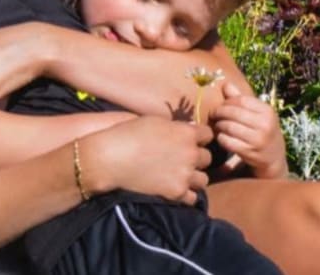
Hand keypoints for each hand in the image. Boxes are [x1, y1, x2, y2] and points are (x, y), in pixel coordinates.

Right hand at [81, 116, 212, 205]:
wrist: (111, 159)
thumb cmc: (129, 134)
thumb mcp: (155, 121)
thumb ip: (176, 127)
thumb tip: (189, 129)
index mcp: (187, 133)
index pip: (208, 135)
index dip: (199, 137)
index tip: (190, 140)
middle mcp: (191, 154)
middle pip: (207, 158)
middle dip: (196, 157)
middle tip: (182, 159)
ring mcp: (185, 175)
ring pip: (203, 179)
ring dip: (193, 177)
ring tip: (180, 175)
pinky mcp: (176, 193)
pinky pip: (193, 197)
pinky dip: (186, 194)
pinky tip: (175, 188)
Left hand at [208, 82, 287, 178]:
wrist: (274, 158)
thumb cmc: (262, 130)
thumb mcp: (258, 114)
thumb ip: (241, 99)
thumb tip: (225, 84)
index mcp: (267, 111)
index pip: (241, 100)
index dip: (227, 102)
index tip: (221, 105)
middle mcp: (265, 124)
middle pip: (233, 112)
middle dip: (219, 112)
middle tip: (213, 114)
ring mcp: (257, 139)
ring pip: (228, 126)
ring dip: (218, 125)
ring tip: (217, 125)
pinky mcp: (249, 152)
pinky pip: (227, 140)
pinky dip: (220, 137)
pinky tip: (221, 136)